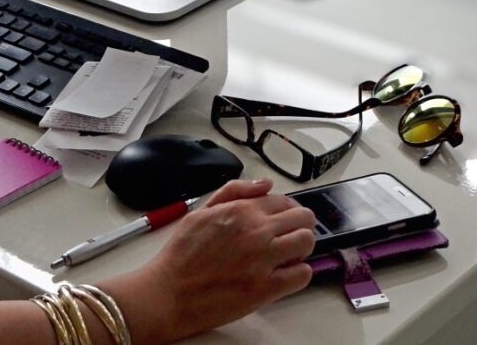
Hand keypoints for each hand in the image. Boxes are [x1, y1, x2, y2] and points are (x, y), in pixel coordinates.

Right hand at [104, 179, 315, 342]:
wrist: (169, 293)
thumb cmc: (181, 254)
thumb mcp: (201, 212)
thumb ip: (234, 192)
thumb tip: (265, 184)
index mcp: (241, 211)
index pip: (283, 201)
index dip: (285, 210)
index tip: (281, 220)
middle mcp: (257, 231)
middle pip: (303, 218)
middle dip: (299, 225)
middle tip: (287, 237)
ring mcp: (264, 259)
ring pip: (307, 242)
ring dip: (301, 247)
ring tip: (286, 256)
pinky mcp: (268, 287)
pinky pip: (303, 274)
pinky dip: (298, 273)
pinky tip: (283, 275)